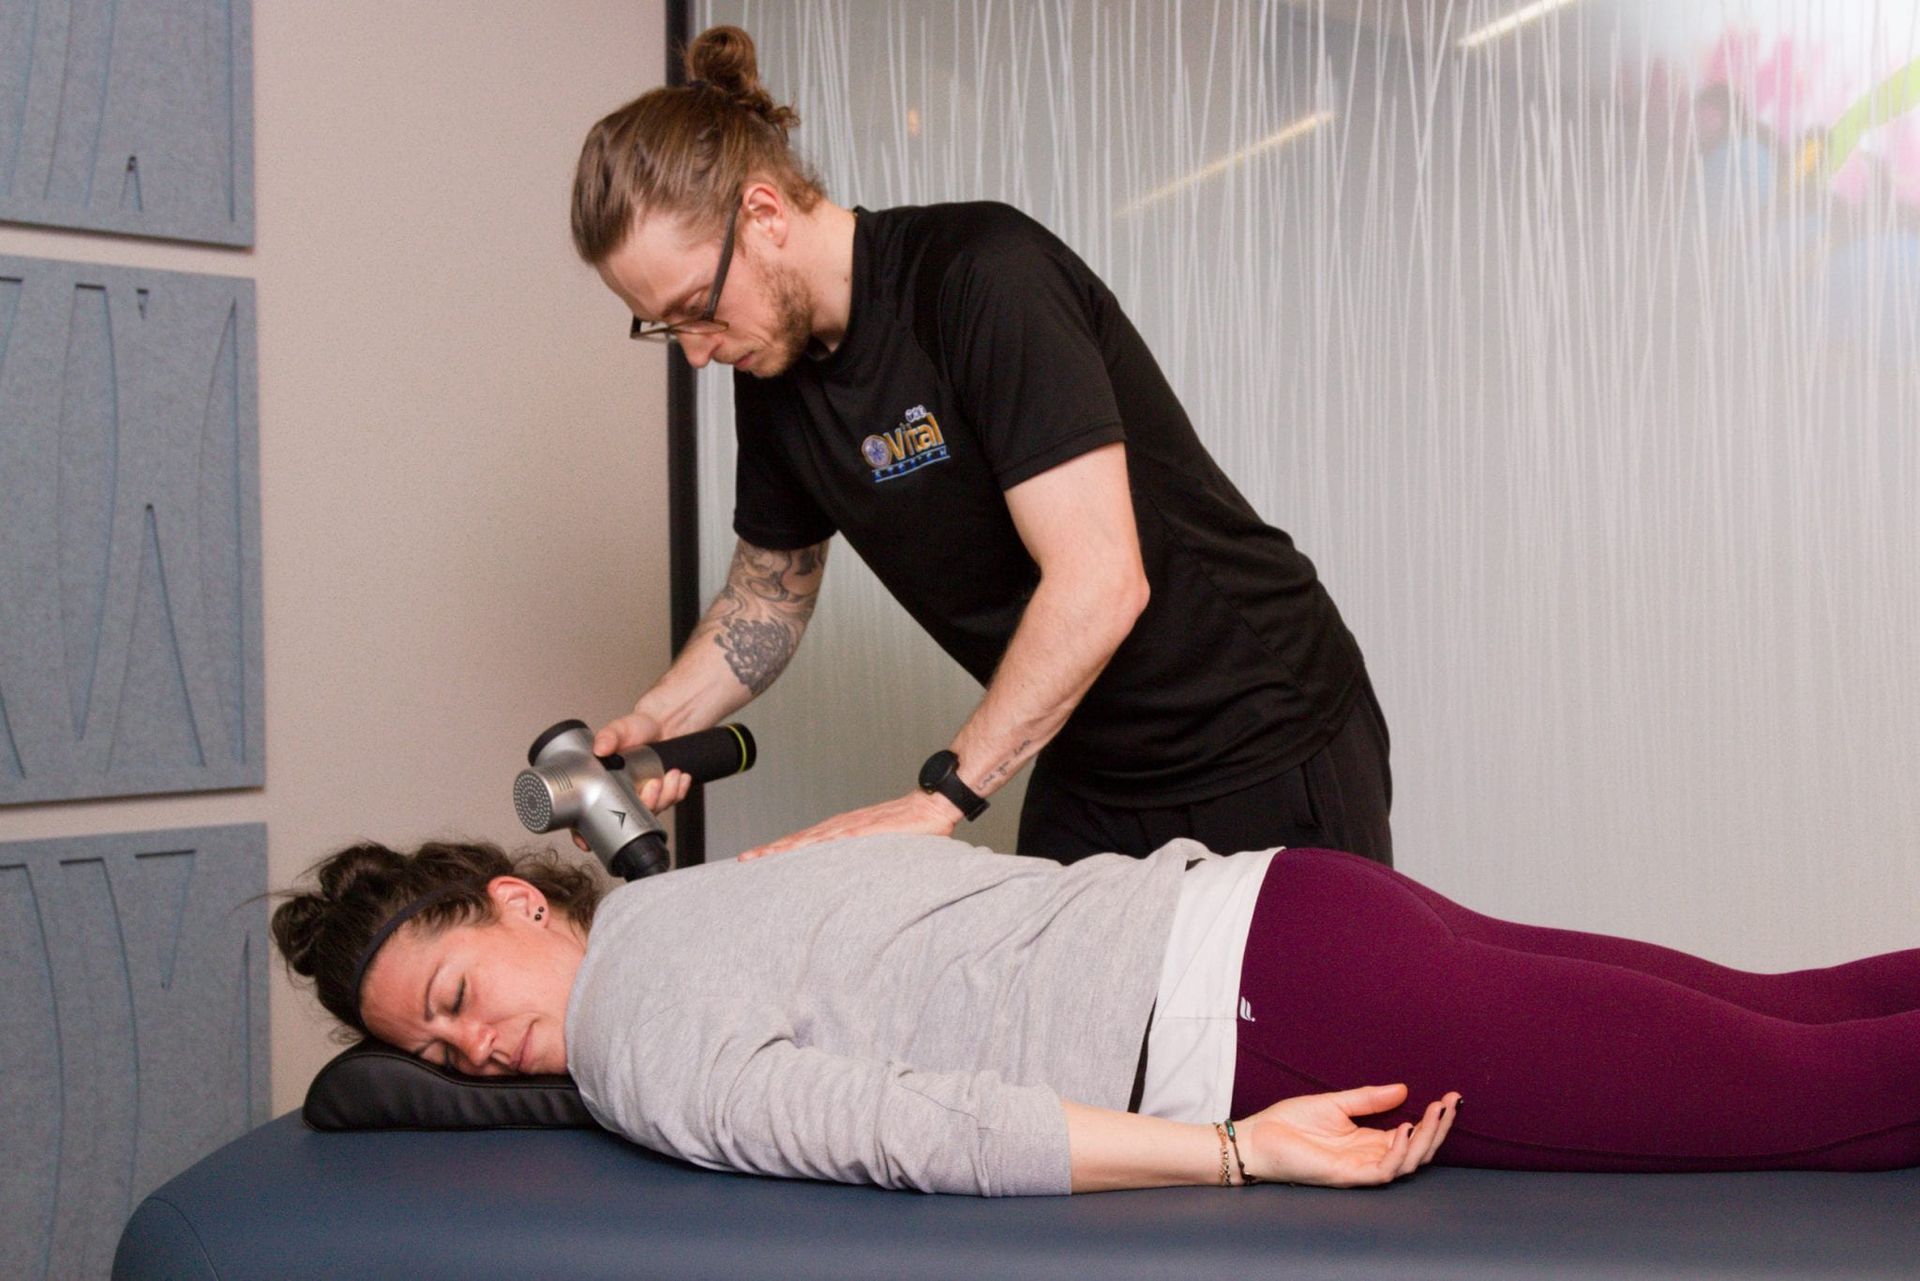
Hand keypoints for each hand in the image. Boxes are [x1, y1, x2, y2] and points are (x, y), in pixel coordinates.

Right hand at [570, 709, 692, 852]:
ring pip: (654, 811)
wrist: (661, 723)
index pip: (589, 815)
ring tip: (670, 775)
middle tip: (652, 786)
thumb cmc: (634, 729)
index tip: (586, 841)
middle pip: (629, 819)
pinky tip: (679, 776)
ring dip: (666, 796)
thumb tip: (600, 748)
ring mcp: (643, 796)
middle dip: (646, 806)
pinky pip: (672, 800)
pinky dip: (678, 790)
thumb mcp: (618, 729)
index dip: (584, 833)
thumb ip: (608, 736)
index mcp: (604, 785)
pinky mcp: (662, 793)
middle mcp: (622, 795)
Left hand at [741, 790, 959, 860]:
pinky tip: (798, 851)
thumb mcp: (886, 848)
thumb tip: (861, 885)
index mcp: (845, 831)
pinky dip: (814, 844)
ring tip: (760, 857)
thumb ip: (870, 863)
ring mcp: (854, 826)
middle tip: (745, 860)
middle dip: (771, 850)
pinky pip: (836, 839)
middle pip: (800, 840)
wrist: (936, 804)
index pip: (806, 843)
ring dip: (783, 848)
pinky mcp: (868, 829)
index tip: (757, 860)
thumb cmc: (915, 826)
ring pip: (810, 839)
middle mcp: (843, 826)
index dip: (780, 851)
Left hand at [1236, 1084, 1458, 1186]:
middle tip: (1451, 1103)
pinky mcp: (1347, 1176)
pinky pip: (1382, 1171)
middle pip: (1417, 1150)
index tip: (1450, 1096)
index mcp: (1369, 1141)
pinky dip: (1398, 1152)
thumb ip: (1368, 1099)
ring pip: (1407, 1163)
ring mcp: (1360, 1169)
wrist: (1258, 1137)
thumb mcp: (1335, 1102)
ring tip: (1435, 1112)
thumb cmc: (1290, 1122)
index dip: (1433, 1118)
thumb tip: (1403, 1089)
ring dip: (1425, 1138)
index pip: (1411, 1134)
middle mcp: (1369, 1157)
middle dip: (1438, 1128)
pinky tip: (1404, 1129)